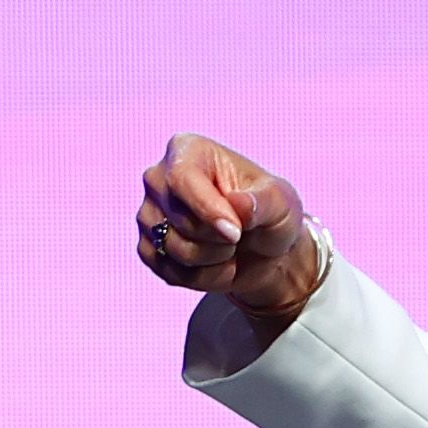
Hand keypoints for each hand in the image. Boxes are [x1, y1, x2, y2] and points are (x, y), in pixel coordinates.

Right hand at [136, 132, 317, 316]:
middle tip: (239, 232)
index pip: (182, 179)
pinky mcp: (147, 247)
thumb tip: (239, 204)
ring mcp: (148, 214)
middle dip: (220, 239)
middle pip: (182, 221)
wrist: (264, 249)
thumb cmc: (269, 214)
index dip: (209, 211)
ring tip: (229, 247)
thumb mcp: (280, 202)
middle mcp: (158, 178)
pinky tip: (216, 263)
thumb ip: (263, 202)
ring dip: (214, 259)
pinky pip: (170, 273)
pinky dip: (203, 277)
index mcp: (188, 150)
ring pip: (174, 249)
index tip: (237, 232)